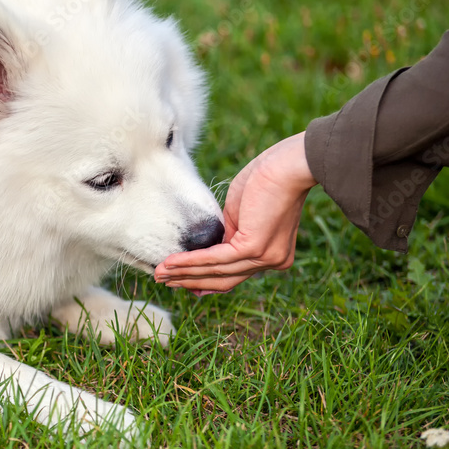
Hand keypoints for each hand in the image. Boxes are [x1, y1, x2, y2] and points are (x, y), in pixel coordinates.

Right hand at [154, 131, 317, 292]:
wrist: (288, 166)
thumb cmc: (266, 179)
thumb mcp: (240, 214)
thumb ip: (227, 234)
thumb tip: (207, 250)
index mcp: (270, 255)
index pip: (231, 275)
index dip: (203, 280)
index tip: (179, 281)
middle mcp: (270, 262)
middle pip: (222, 281)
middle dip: (189, 282)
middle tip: (163, 282)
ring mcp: (264, 258)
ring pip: (216, 272)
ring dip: (184, 274)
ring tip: (160, 273)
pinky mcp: (254, 247)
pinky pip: (215, 258)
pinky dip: (190, 261)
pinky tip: (172, 262)